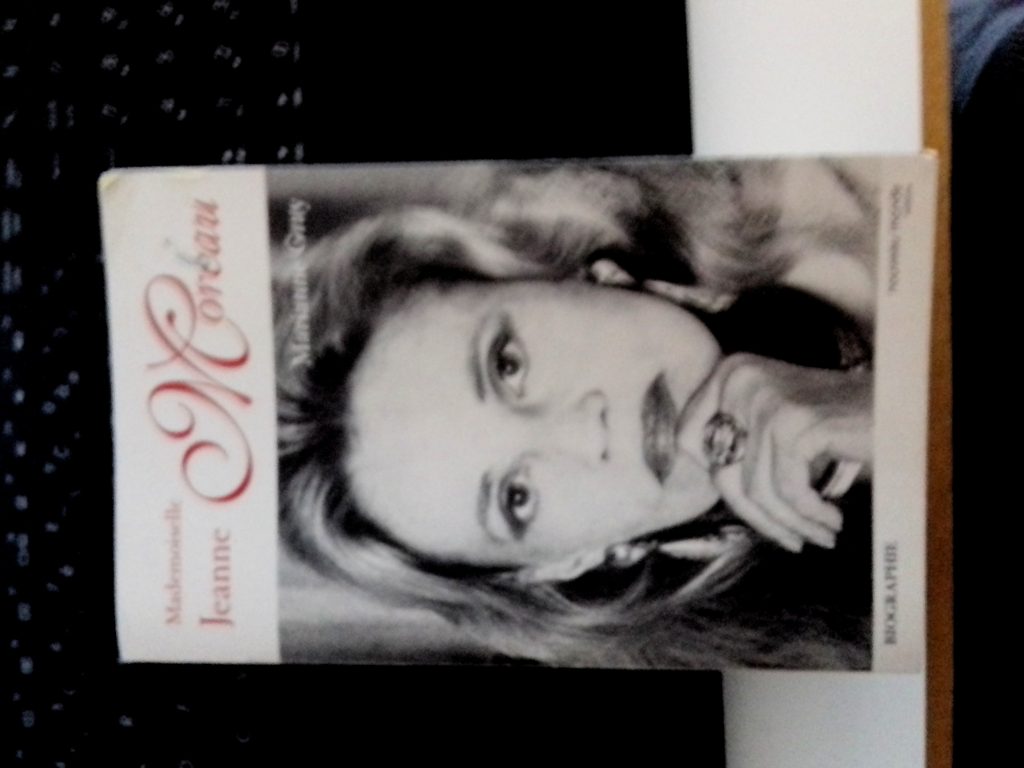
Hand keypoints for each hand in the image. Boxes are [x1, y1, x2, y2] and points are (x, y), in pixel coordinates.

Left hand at [688, 354, 871, 551]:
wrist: (900, 406)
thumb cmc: (840, 421)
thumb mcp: (775, 419)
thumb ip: (737, 440)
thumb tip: (705, 481)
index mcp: (729, 373)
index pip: (688, 440)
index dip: (718, 481)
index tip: (754, 509)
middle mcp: (739, 379)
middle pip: (721, 471)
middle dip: (758, 516)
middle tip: (791, 539)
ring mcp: (764, 400)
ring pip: (756, 490)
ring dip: (790, 524)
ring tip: (818, 536)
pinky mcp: (793, 424)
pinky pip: (787, 491)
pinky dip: (810, 515)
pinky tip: (832, 522)